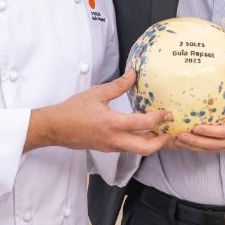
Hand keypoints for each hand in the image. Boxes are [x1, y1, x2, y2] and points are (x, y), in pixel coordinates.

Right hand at [27, 69, 172, 155]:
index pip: (144, 124)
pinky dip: (137, 142)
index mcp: (113, 124)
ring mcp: (110, 147)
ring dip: (150, 143)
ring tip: (158, 132)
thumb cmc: (73, 110)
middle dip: (161, 142)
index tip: (168, 113)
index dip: (160, 118)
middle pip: (145, 149)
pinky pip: (126, 149)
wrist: (54, 128)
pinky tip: (140, 132)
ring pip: (136, 150)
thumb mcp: (97, 93)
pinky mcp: (106, 149)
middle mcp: (114, 139)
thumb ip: (118, 85)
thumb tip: (133, 74)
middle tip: (169, 132)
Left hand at [175, 92, 224, 153]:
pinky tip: (182, 143)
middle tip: (180, 135)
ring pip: (208, 149)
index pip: (224, 132)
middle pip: (213, 144)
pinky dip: (194, 147)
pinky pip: (207, 150)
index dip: (210, 131)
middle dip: (196, 141)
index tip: (196, 127)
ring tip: (177, 140)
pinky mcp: (222, 148)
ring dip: (192, 146)